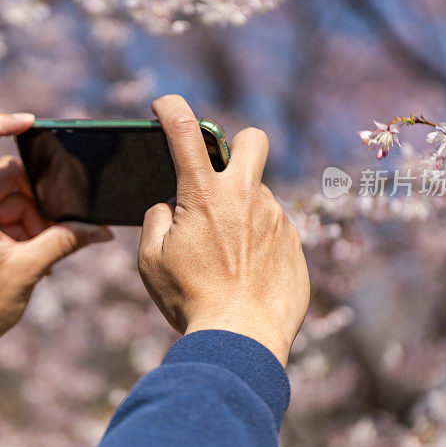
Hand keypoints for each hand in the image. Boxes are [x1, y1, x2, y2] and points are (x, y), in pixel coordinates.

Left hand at [0, 113, 111, 384]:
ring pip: (6, 197)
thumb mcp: (27, 272)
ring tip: (42, 252)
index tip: (30, 122)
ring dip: (31, 218)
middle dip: (37, 200)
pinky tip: (32, 253)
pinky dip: (19, 227)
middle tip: (55, 229)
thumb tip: (100, 231)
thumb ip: (64, 243)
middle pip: (5, 178)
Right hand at [138, 95, 309, 365]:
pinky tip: (247, 272)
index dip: (171, 108)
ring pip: (258, 195)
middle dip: (235, 144)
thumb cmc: (190, 300)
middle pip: (251, 140)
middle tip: (220, 173)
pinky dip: (258, 240)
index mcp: (203, 194)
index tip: (163, 106)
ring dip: (241, 210)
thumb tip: (169, 206)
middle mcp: (245, 196)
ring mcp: (275, 218)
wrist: (241, 340)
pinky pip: (273, 228)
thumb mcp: (151, 258)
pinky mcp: (294, 243)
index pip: (185, 129)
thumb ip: (156, 219)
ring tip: (226, 254)